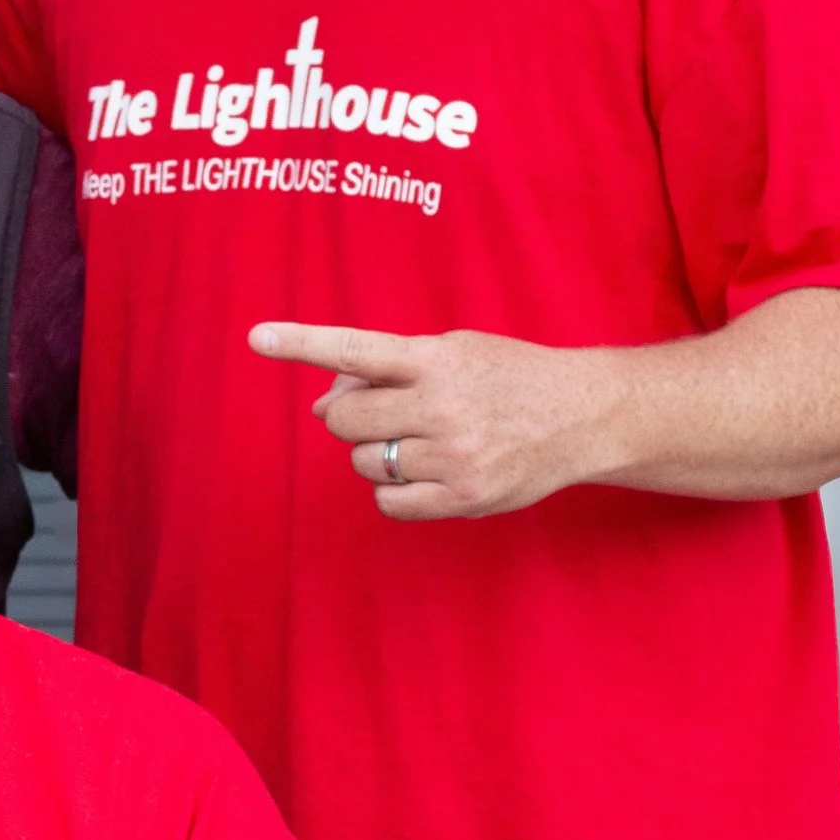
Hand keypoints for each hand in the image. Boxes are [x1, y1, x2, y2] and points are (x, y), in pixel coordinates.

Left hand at [250, 320, 626, 519]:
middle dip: (353, 416)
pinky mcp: (463, 498)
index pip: (356, 350)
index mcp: (437, 360)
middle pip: (345, 418)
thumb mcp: (453, 351)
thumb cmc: (505, 377)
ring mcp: (453, 456)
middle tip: (390, 413)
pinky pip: (388, 502)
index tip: (256, 337)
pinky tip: (427, 473)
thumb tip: (320, 404)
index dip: (302, 343)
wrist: (582, 416)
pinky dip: (394, 490)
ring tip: (424, 441)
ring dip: (378, 453)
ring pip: (364, 462)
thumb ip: (386, 370)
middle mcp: (442, 406)